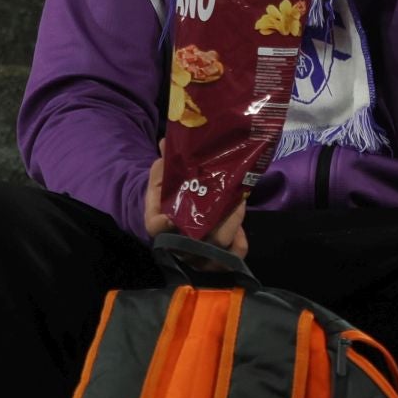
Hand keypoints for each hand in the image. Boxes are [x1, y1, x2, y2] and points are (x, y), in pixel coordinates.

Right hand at [144, 142, 250, 261]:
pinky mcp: (216, 257)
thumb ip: (165, 161)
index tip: (170, 217)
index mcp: (158, 221)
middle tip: (228, 197)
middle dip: (214, 220)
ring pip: (217, 246)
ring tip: (239, 203)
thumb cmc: (167, 194)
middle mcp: (177, 243)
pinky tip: (241, 227)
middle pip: (196, 240)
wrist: (173, 215)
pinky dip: (239, 242)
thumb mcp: (162, 176)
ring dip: (231, 224)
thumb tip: (167, 140)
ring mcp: (197, 253)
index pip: (156, 228)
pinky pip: (231, 255)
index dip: (162, 225)